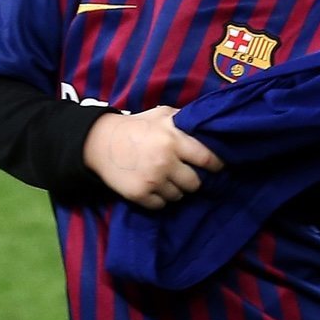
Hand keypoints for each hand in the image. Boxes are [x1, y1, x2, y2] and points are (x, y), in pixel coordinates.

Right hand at [83, 105, 224, 209]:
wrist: (101, 142)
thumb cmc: (137, 126)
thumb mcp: (162, 114)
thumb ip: (184, 120)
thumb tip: (209, 126)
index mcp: (173, 140)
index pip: (207, 159)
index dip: (216, 165)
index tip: (218, 168)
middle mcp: (165, 161)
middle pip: (195, 183)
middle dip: (192, 180)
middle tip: (186, 174)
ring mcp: (152, 180)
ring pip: (178, 196)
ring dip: (176, 190)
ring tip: (167, 179)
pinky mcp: (139, 195)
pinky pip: (161, 205)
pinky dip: (160, 199)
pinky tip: (155, 187)